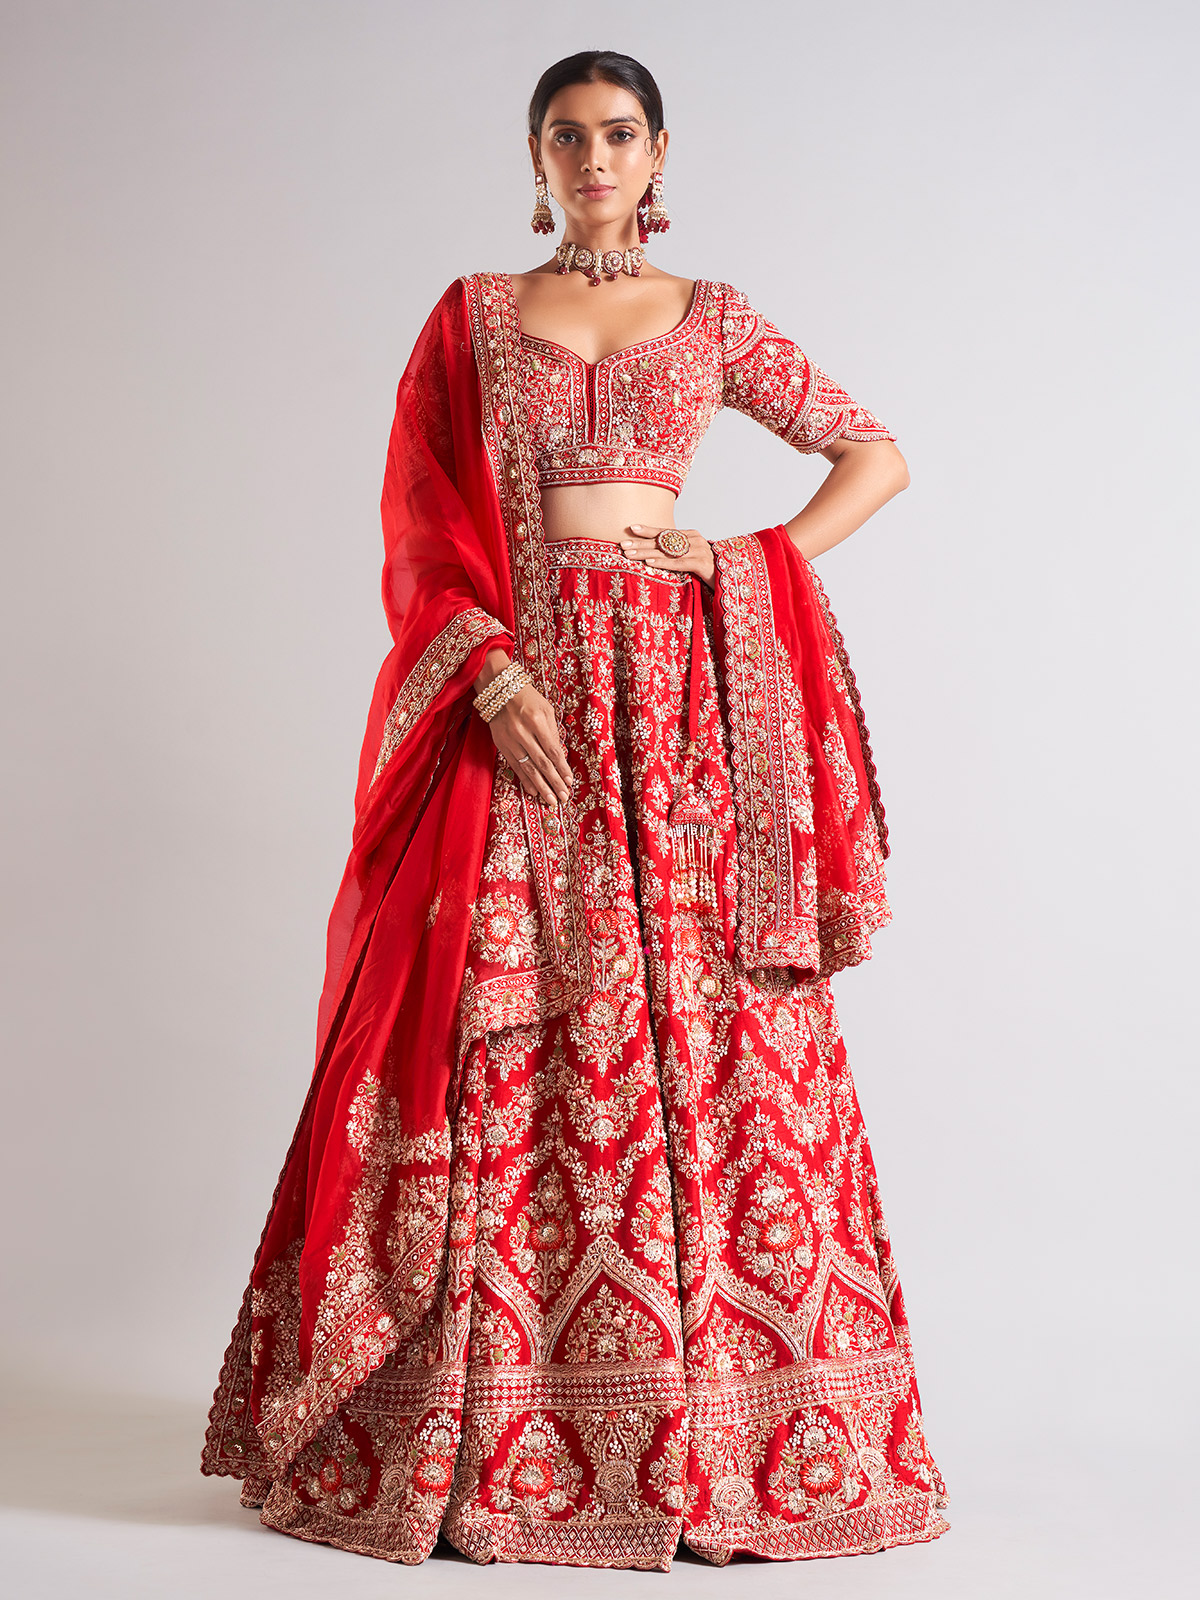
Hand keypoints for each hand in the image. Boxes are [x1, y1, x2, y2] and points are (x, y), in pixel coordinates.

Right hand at [487, 682, 572, 807]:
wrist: (500, 689)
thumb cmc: (528, 698)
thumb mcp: (546, 709)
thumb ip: (552, 732)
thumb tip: (559, 757)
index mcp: (537, 721)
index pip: (553, 750)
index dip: (562, 768)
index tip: (570, 781)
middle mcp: (522, 732)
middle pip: (541, 763)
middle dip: (554, 782)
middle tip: (563, 797)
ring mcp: (510, 740)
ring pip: (528, 768)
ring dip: (541, 786)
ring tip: (550, 799)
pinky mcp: (501, 744)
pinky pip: (515, 766)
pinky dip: (525, 779)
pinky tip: (533, 791)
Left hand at [619, 524, 715, 588]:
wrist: (731, 579)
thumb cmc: (709, 570)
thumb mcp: (692, 558)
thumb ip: (678, 553)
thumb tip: (656, 554)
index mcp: (691, 536)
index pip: (665, 532)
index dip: (648, 530)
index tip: (631, 528)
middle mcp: (694, 540)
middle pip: (662, 541)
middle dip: (640, 543)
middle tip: (622, 544)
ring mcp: (699, 551)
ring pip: (667, 551)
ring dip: (645, 553)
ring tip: (629, 555)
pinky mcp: (702, 564)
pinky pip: (678, 563)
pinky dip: (662, 563)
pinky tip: (649, 563)